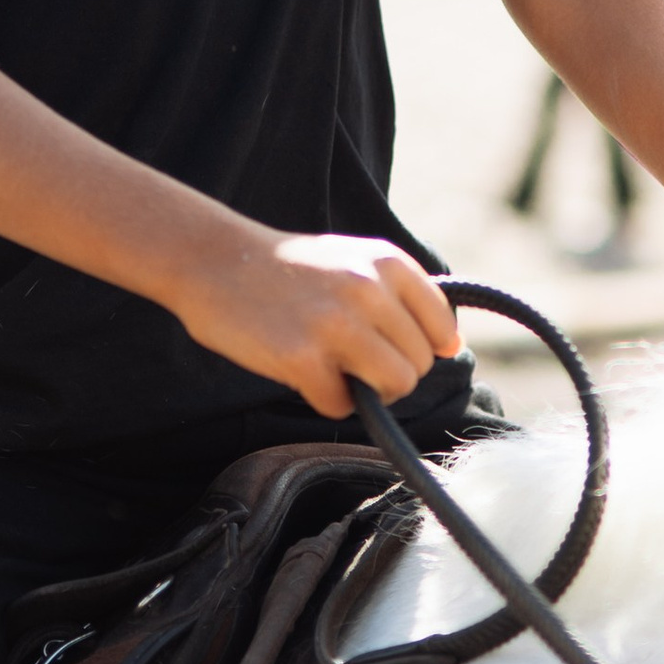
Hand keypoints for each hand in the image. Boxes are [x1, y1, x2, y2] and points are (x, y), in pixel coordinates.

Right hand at [175, 228, 462, 422]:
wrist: (213, 259)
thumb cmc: (288, 267)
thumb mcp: (352, 258)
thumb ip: (398, 294)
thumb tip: (450, 346)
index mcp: (386, 262)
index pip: (441, 327)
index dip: (422, 349)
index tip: (393, 350)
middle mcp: (369, 290)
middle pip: (417, 364)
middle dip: (389, 373)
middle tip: (351, 361)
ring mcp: (337, 325)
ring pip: (394, 386)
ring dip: (368, 392)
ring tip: (336, 372)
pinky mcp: (302, 358)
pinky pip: (342, 405)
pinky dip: (325, 398)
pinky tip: (302, 373)